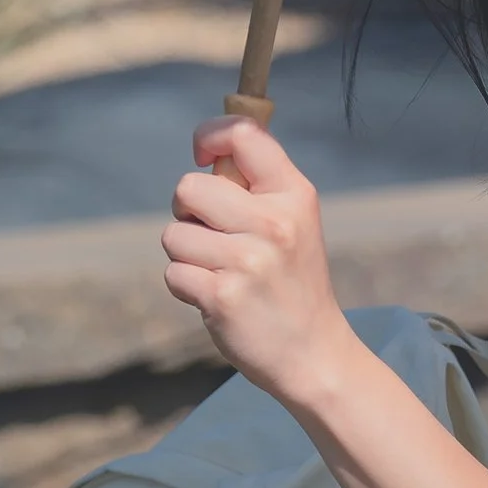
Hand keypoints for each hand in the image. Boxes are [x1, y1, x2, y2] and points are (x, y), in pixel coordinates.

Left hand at [162, 118, 349, 405]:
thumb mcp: (294, 224)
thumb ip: (257, 188)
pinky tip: (216, 299)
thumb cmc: (293, 284)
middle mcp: (273, 223)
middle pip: (189, 187)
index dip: (209, 135)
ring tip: (220, 273)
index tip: (202, 156)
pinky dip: (186, 287)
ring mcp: (248, 260)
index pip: (243, 133)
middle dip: (187, 211)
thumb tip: (208, 154)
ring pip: (174, 234)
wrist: (314, 354)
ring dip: (186, 255)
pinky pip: (174, 273)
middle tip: (212, 235)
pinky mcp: (222, 296)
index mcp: (294, 195)